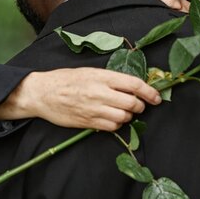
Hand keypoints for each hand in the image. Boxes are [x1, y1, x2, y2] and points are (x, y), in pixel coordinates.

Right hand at [0, 68, 161, 131]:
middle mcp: (100, 92)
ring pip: (124, 118)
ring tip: (122, 111)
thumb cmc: (67, 79)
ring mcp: (94, 109)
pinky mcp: (88, 122)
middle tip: (138, 104)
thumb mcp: (90, 71)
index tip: (156, 97)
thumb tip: (133, 86)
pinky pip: (112, 127)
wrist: (43, 93)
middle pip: (132, 103)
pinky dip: (117, 125)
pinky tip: (112, 118)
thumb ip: (111, 79)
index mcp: (102, 76)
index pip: (134, 84)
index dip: (149, 92)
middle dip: (140, 106)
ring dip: (128, 116)